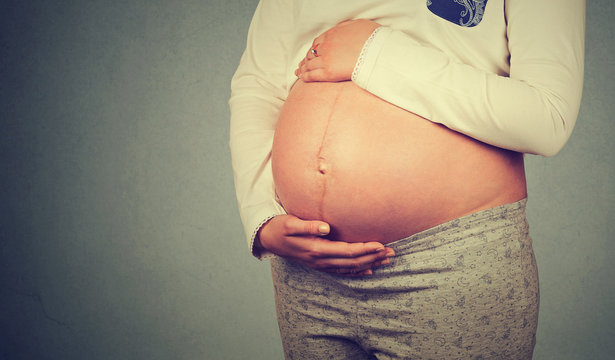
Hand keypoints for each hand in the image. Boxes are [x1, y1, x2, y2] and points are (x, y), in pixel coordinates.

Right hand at [257, 214, 394, 275]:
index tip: (380, 244)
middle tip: (391, 252)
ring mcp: (320, 264)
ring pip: (350, 268)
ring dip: (369, 264)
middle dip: (373, 257)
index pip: (346, 251)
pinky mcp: (320, 263)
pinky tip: (369, 271)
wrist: (268, 238)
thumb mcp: (290, 223)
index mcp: (316, 249)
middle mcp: (320, 260)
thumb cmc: (280, 227)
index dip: (364, 249)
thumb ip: (308, 226)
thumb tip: (326, 228)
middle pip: (352, 262)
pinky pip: (342, 271)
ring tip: (386, 259)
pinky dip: (356, 272)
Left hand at [295, 19, 380, 81]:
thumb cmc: (372, 38)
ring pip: (310, 64)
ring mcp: (326, 59)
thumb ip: (347, 26)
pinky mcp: (329, 72)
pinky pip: (312, 75)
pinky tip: (302, 78)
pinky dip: (305, 76)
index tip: (311, 53)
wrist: (377, 51)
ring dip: (303, 68)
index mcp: (332, 34)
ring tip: (299, 72)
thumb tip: (342, 28)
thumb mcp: (358, 24)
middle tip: (302, 64)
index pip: (317, 42)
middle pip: (311, 53)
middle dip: (306, 59)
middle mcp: (327, 46)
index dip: (313, 49)